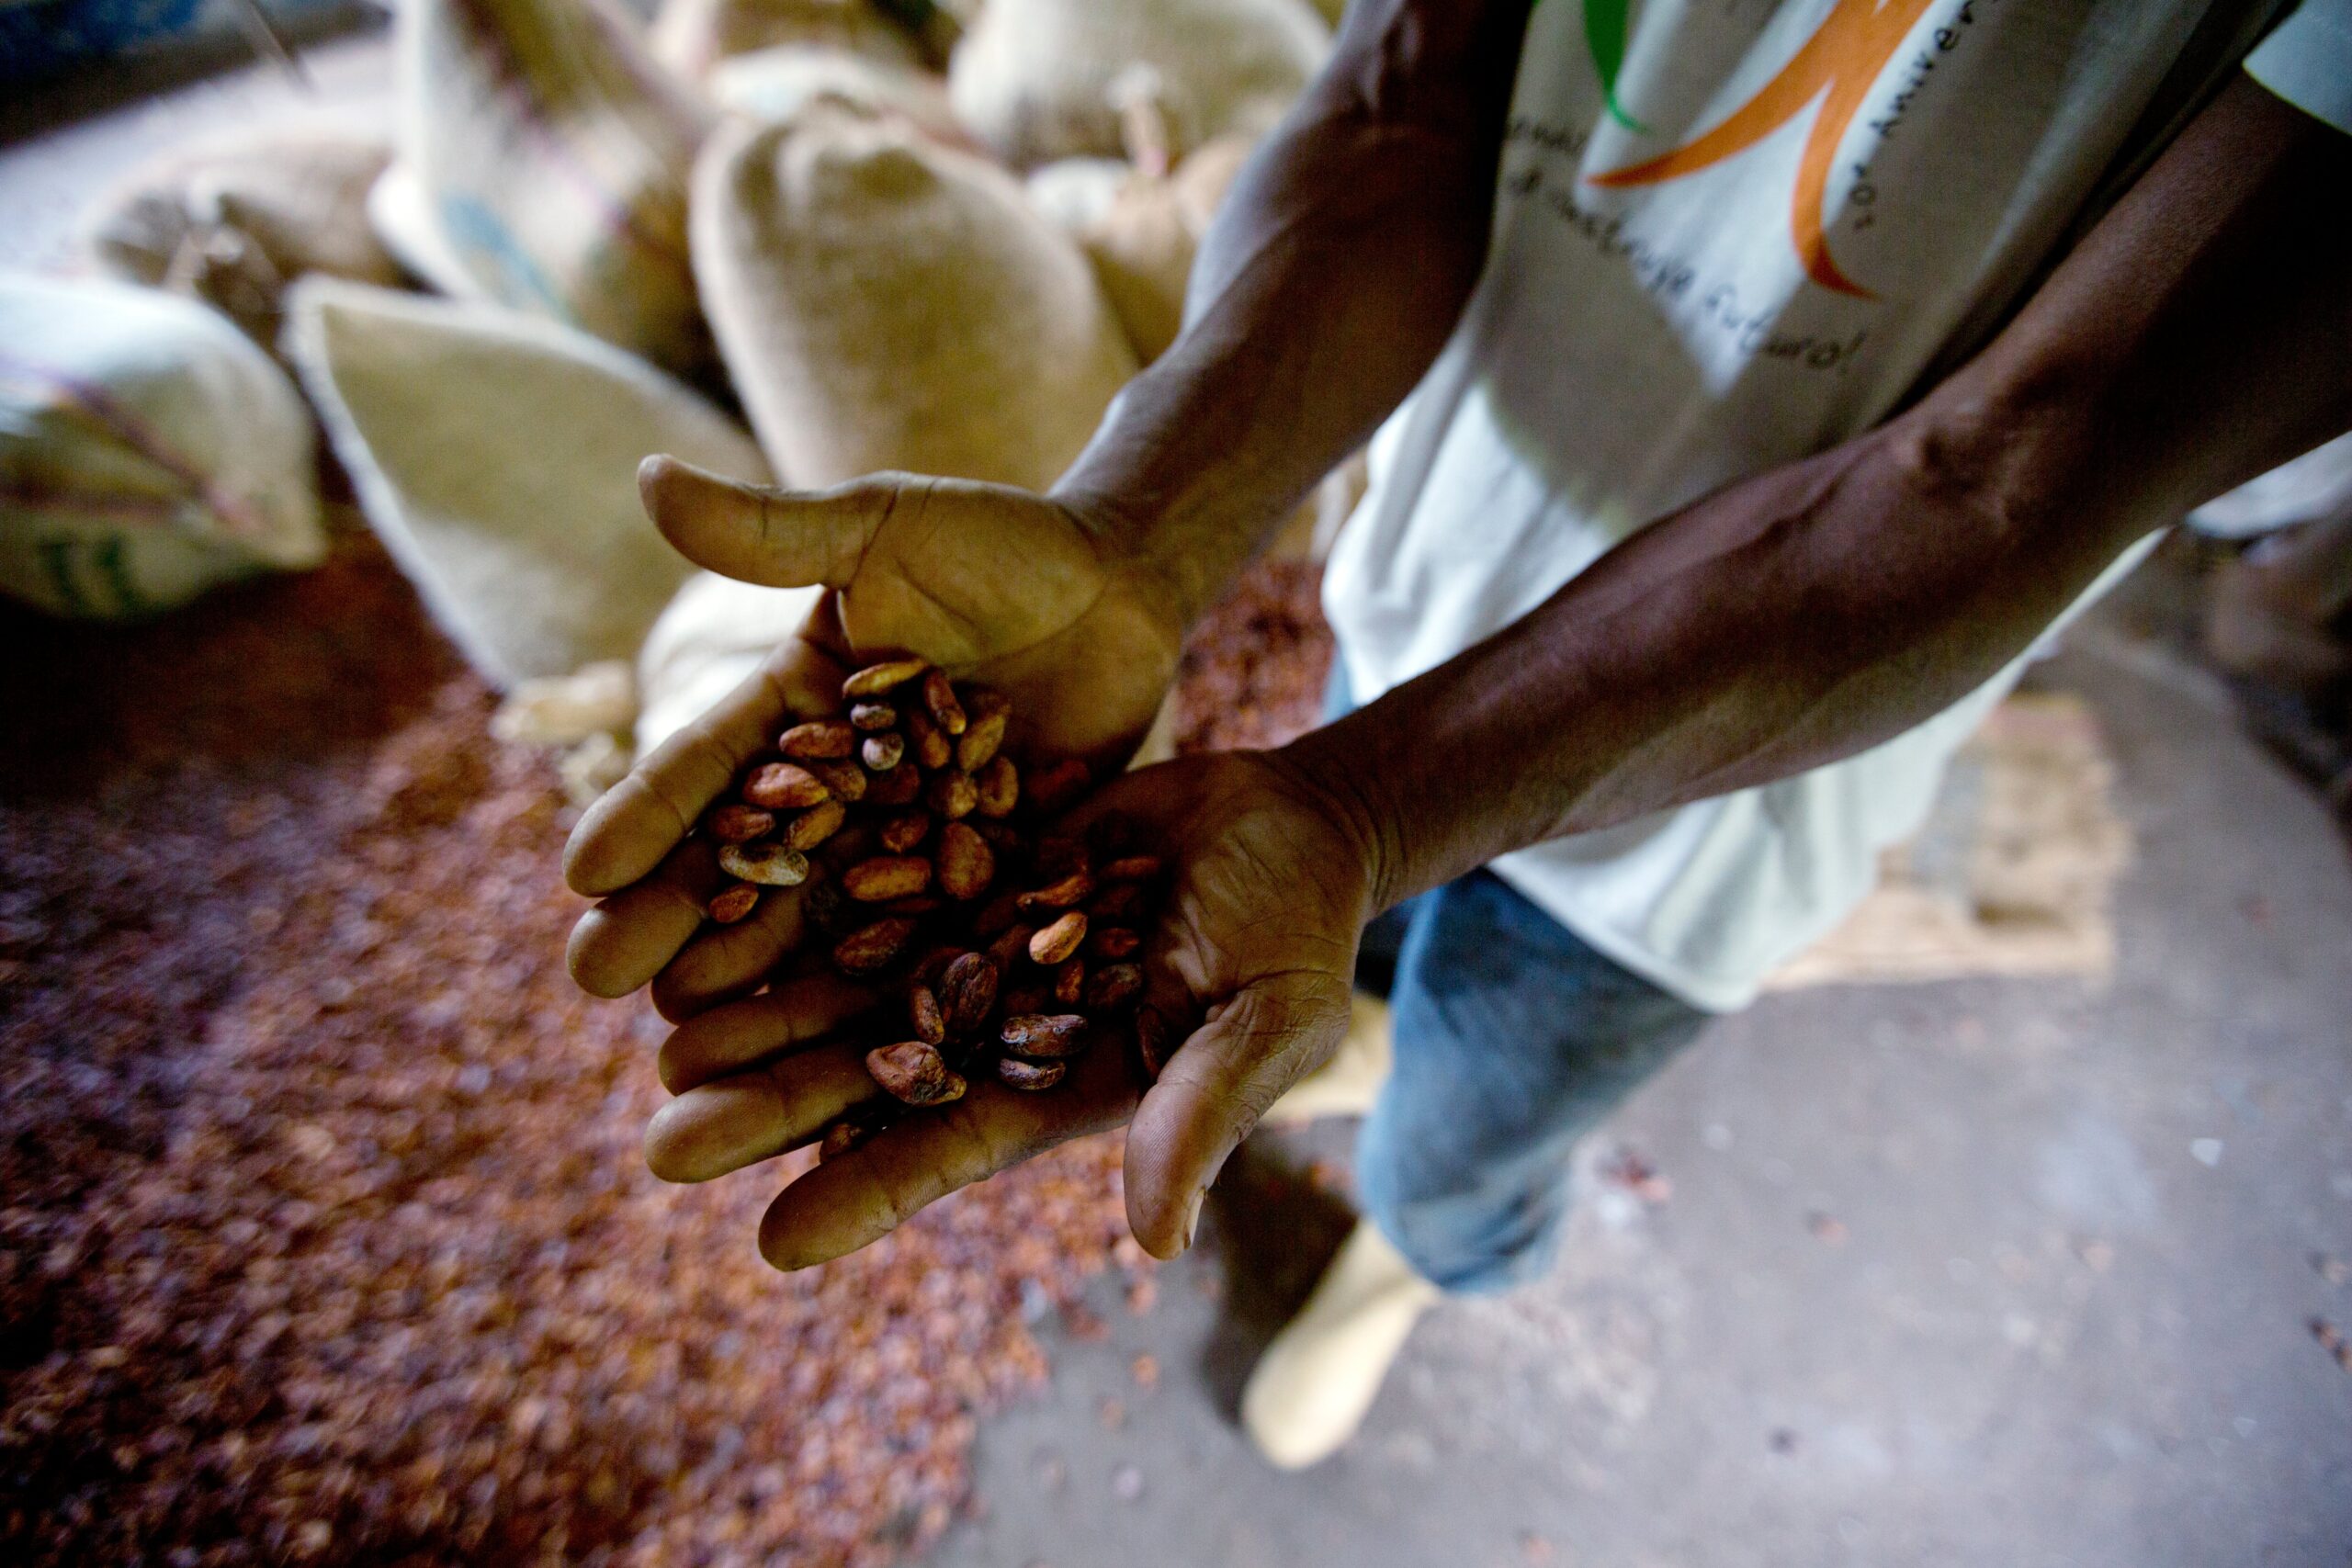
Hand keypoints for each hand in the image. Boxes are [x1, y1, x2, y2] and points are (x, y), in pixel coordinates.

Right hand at [563, 458, 1185, 1017]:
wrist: (1125, 591)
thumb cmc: (1003, 541)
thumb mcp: (886, 524)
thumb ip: (775, 529)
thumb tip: (645, 479)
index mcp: (794, 714)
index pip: (706, 771)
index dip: (647, 820)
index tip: (582, 875)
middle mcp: (837, 796)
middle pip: (744, 869)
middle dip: (673, 924)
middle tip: (603, 985)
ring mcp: (905, 849)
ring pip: (819, 931)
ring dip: (756, 991)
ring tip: (689, 1050)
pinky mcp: (980, 888)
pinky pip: (925, 954)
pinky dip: (880, 1009)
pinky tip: (833, 1071)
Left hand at [638, 748, 1378, 1264]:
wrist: (1290, 817)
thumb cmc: (1297, 935)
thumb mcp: (1264, 1021)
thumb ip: (1198, 1114)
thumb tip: (1152, 1241)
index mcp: (1062, 1087)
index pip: (949, 1152)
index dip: (866, 1195)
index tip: (773, 1243)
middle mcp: (996, 1027)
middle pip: (870, 1079)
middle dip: (771, 1111)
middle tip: (662, 1146)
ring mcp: (973, 943)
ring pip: (849, 984)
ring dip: (762, 1014)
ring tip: (659, 1040)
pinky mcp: (965, 863)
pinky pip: (872, 878)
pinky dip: (802, 898)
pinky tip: (717, 903)